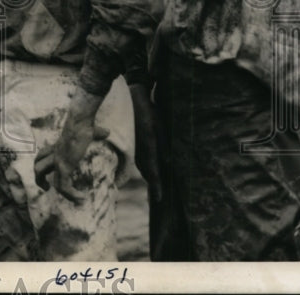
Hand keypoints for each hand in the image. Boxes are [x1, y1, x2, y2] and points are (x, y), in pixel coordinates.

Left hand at [34, 89, 105, 203]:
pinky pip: (64, 187)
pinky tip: (82, 198)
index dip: (43, 165)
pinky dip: (72, 195)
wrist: (79, 123)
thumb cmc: (84, 125)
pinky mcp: (64, 167)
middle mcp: (54, 156)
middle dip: (39, 180)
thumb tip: (107, 132)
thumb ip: (97, 133)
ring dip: (63, 193)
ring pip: (53, 181)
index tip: (51, 172)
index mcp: (56, 147)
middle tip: (46, 188)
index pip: (42, 156)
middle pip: (37, 167)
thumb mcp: (89, 131)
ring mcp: (58, 163)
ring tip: (75, 199)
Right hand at [129, 83, 162, 202]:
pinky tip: (147, 169)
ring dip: (148, 176)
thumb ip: (164, 144)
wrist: (132, 99)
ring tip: (154, 186)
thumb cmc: (150, 111)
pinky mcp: (131, 142)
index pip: (153, 170)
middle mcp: (139, 149)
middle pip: (146, 171)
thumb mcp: (160, 125)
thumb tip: (168, 162)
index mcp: (148, 146)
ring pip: (141, 166)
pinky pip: (137, 159)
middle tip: (158, 198)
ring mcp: (133, 145)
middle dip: (153, 184)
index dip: (156, 185)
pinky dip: (143, 166)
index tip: (160, 199)